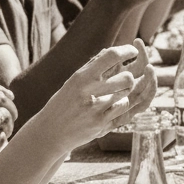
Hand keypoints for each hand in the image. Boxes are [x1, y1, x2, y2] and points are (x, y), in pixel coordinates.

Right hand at [38, 41, 157, 149]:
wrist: (50, 132)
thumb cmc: (63, 103)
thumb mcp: (74, 82)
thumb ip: (92, 67)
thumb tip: (110, 51)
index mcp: (81, 77)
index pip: (111, 56)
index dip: (126, 51)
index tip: (133, 51)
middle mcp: (89, 91)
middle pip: (126, 77)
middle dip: (128, 78)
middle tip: (122, 80)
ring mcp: (96, 109)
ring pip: (126, 93)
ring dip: (124, 92)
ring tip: (114, 94)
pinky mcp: (101, 124)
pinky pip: (122, 108)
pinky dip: (119, 106)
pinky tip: (109, 107)